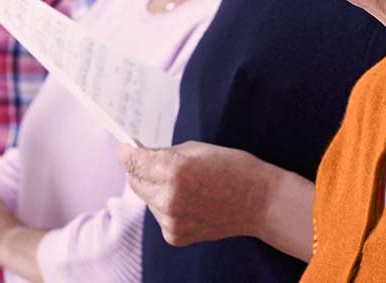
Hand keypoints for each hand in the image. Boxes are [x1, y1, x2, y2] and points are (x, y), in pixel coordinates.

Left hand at [118, 141, 273, 246]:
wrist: (261, 202)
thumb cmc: (233, 168)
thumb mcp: (197, 149)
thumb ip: (164, 153)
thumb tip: (139, 155)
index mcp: (173, 170)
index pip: (132, 161)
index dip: (126, 152)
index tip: (124, 148)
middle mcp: (168, 198)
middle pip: (134, 181)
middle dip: (140, 170)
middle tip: (154, 162)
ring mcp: (171, 221)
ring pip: (147, 199)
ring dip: (155, 189)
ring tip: (185, 184)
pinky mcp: (175, 236)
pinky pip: (159, 216)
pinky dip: (167, 207)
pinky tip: (190, 201)